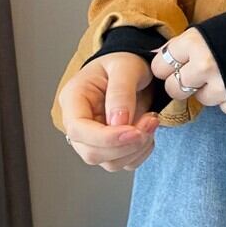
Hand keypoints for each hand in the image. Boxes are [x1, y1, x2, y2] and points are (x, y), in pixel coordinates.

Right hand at [57, 52, 160, 170]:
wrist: (135, 70)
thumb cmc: (125, 63)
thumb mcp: (125, 68)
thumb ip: (121, 92)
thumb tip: (118, 122)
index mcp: (73, 99)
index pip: (78, 129)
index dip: (105, 138)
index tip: (134, 132)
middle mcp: (79, 122)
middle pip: (91, 152)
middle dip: (125, 145)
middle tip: (150, 122)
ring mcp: (93, 137)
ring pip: (109, 162)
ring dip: (136, 148)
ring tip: (152, 121)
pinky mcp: (110, 147)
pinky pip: (124, 162)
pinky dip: (141, 152)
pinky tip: (149, 132)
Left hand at [151, 26, 225, 116]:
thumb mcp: (208, 29)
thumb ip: (182, 44)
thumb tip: (155, 55)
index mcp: (194, 43)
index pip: (159, 66)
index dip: (167, 65)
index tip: (176, 63)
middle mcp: (204, 66)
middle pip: (173, 88)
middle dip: (181, 83)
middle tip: (195, 73)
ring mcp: (220, 87)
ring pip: (199, 99)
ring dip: (206, 90)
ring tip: (222, 74)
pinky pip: (221, 106)